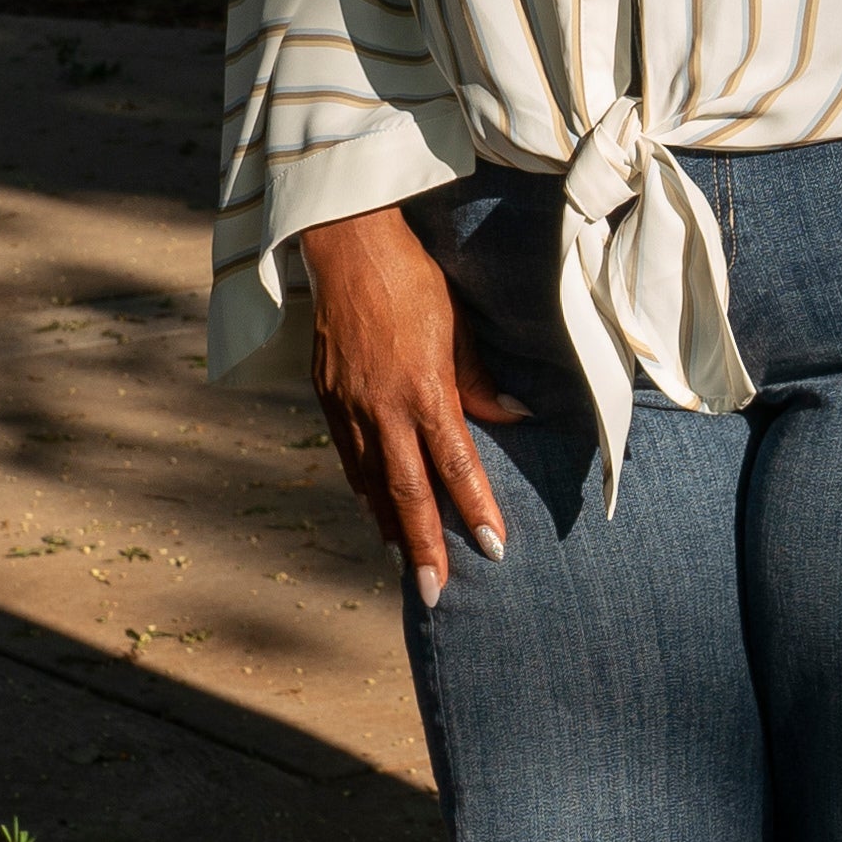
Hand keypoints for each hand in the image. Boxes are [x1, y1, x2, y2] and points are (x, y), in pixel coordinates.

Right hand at [294, 208, 524, 604]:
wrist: (344, 247)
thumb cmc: (412, 280)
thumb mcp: (457, 326)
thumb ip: (480, 380)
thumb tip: (515, 418)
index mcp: (423, 390)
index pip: (456, 466)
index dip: (475, 511)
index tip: (493, 550)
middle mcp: (383, 408)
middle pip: (406, 493)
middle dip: (424, 548)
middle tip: (436, 594)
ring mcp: (348, 407)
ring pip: (371, 484)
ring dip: (391, 529)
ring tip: (408, 566)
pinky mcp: (326, 398)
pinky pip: (348, 458)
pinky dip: (363, 492)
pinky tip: (374, 512)